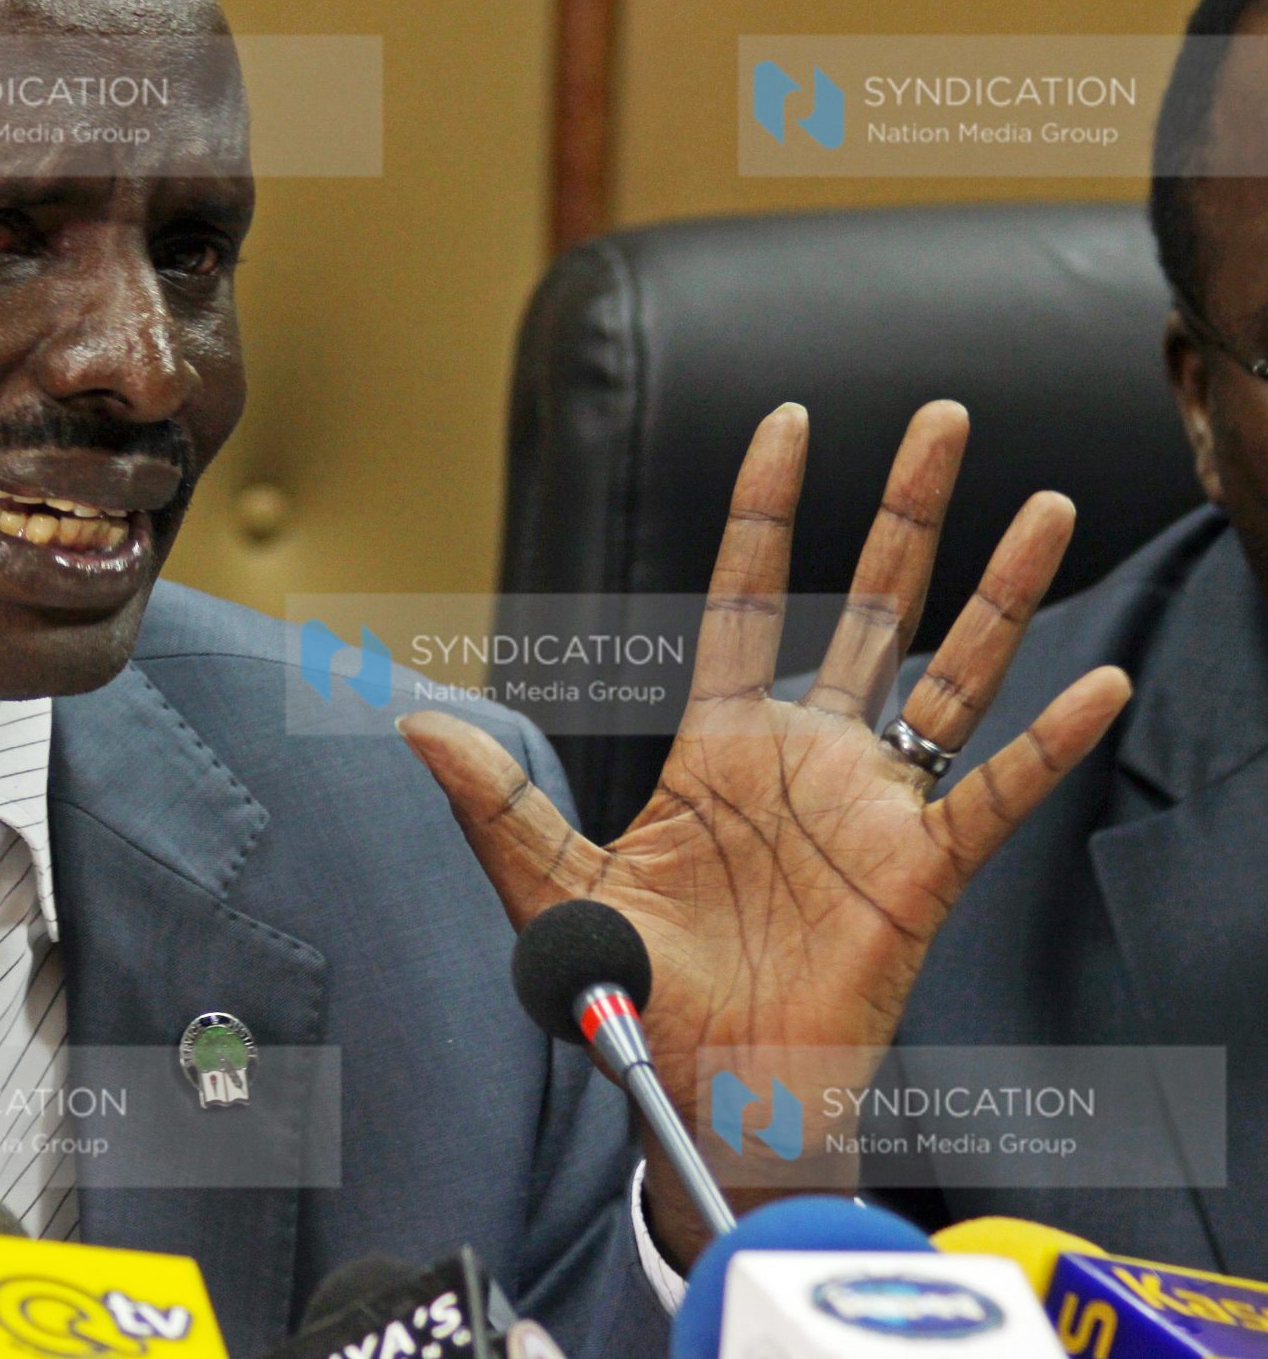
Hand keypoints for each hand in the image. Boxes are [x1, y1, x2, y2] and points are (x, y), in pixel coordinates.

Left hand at [398, 403, 1130, 1255]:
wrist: (697, 1093)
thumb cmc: (633, 994)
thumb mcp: (551, 887)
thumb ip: (495, 800)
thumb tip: (414, 721)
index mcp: (722, 746)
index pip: (744, 597)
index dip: (765, 509)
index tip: (786, 422)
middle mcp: (808, 758)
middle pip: (866, 605)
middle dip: (903, 510)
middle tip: (946, 416)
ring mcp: (871, 808)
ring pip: (950, 674)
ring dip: (999, 594)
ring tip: (1047, 505)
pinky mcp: (919, 872)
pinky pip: (994, 794)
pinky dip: (1048, 742)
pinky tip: (1096, 681)